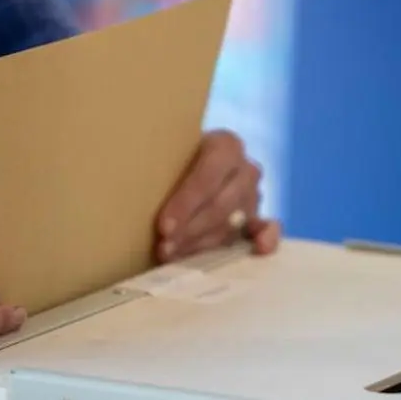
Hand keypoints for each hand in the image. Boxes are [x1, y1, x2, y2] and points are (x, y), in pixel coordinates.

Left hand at [155, 129, 281, 261]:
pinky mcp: (258, 217)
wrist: (185, 167)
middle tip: (164, 247)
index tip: (163, 227)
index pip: (208, 176)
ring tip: (174, 255)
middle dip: (190, 229)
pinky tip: (260, 249)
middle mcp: (245, 167)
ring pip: (232, 223)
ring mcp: (254, 194)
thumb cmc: (169, 161)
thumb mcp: (165, 156)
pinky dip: (265, 238)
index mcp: (226, 144)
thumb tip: (134, 193)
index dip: (186, 203)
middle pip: (220, 204)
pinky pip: (266, 228)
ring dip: (203, 243)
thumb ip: (160, 169)